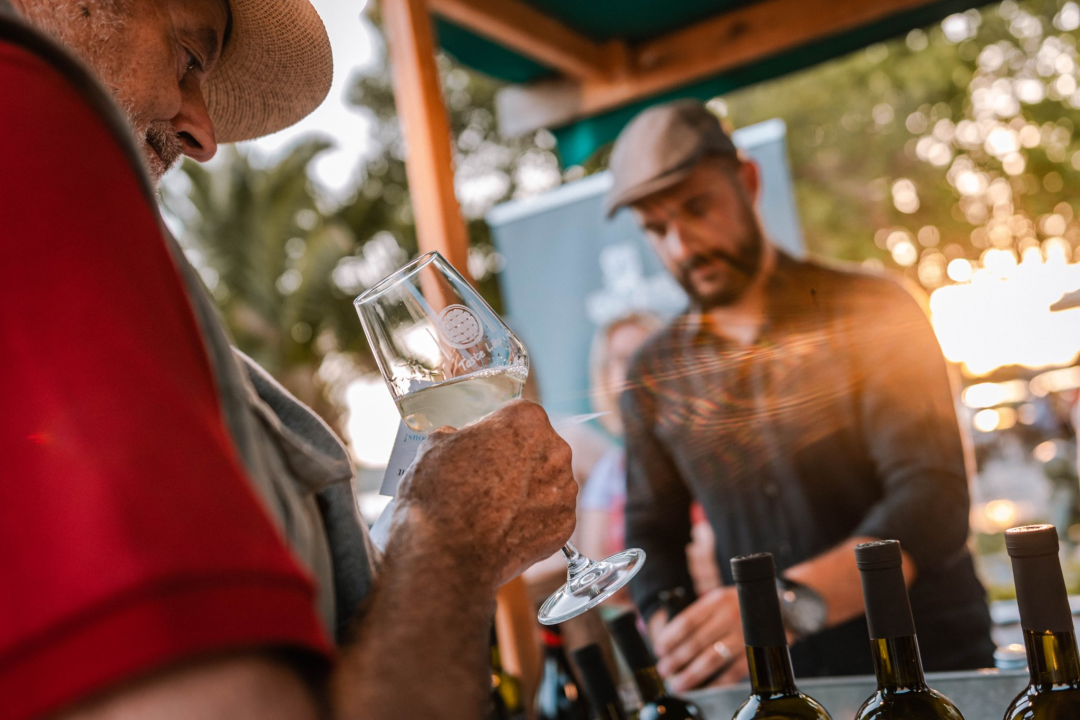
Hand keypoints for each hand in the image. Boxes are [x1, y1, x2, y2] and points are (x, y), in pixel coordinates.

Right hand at [394, 400, 577, 586]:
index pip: (517, 416)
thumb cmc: (438, 496)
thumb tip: (460, 440)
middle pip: (539, 447)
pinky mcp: (565, 524)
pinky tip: (507, 529)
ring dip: (529, 490)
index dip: (498, 432)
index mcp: (526, 420)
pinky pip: (550, 514)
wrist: (447, 556)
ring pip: (548, 481)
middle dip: (518, 460)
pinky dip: (533, 520)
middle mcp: (555, 449)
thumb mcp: (435, 446)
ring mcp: (564, 489)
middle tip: (489, 480)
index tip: (485, 447)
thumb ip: (458, 435)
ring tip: (496, 509)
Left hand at [652, 588, 748, 691]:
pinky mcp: (755, 652)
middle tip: (664, 670)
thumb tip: (670, 639)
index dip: (670, 637)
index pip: (687, 621)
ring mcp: (743, 635)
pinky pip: (732, 672)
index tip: (659, 649)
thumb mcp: (719, 600)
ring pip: (712, 659)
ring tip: (677, 683)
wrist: (781, 606)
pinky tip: (704, 688)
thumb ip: (700, 615)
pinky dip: (716, 682)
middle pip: (696, 642)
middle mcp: (729, 616)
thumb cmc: (740, 606)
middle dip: (676, 659)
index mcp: (716, 601)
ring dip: (692, 674)